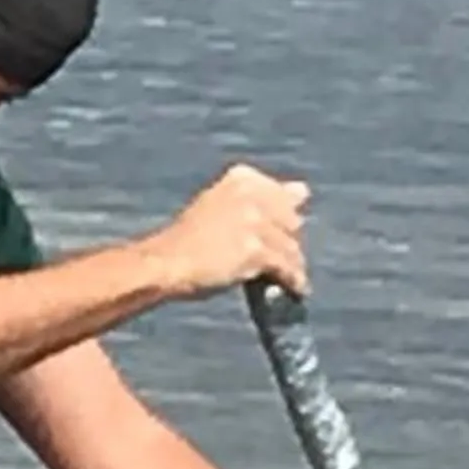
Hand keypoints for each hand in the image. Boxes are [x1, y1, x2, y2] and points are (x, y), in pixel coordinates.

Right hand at [149, 161, 310, 300]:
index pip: (283, 195)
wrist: (165, 263)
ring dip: (293, 265)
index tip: (280, 233)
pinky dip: (293, 281)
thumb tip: (303, 190)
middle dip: (289, 241)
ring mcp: (253, 222)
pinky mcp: (255, 250)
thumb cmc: (187, 239)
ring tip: (291, 279)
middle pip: (290, 220)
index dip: (283, 219)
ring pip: (290, 246)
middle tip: (283, 259)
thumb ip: (261, 197)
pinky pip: (285, 268)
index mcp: (241, 178)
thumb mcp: (220, 204)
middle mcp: (250, 194)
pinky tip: (295, 290)